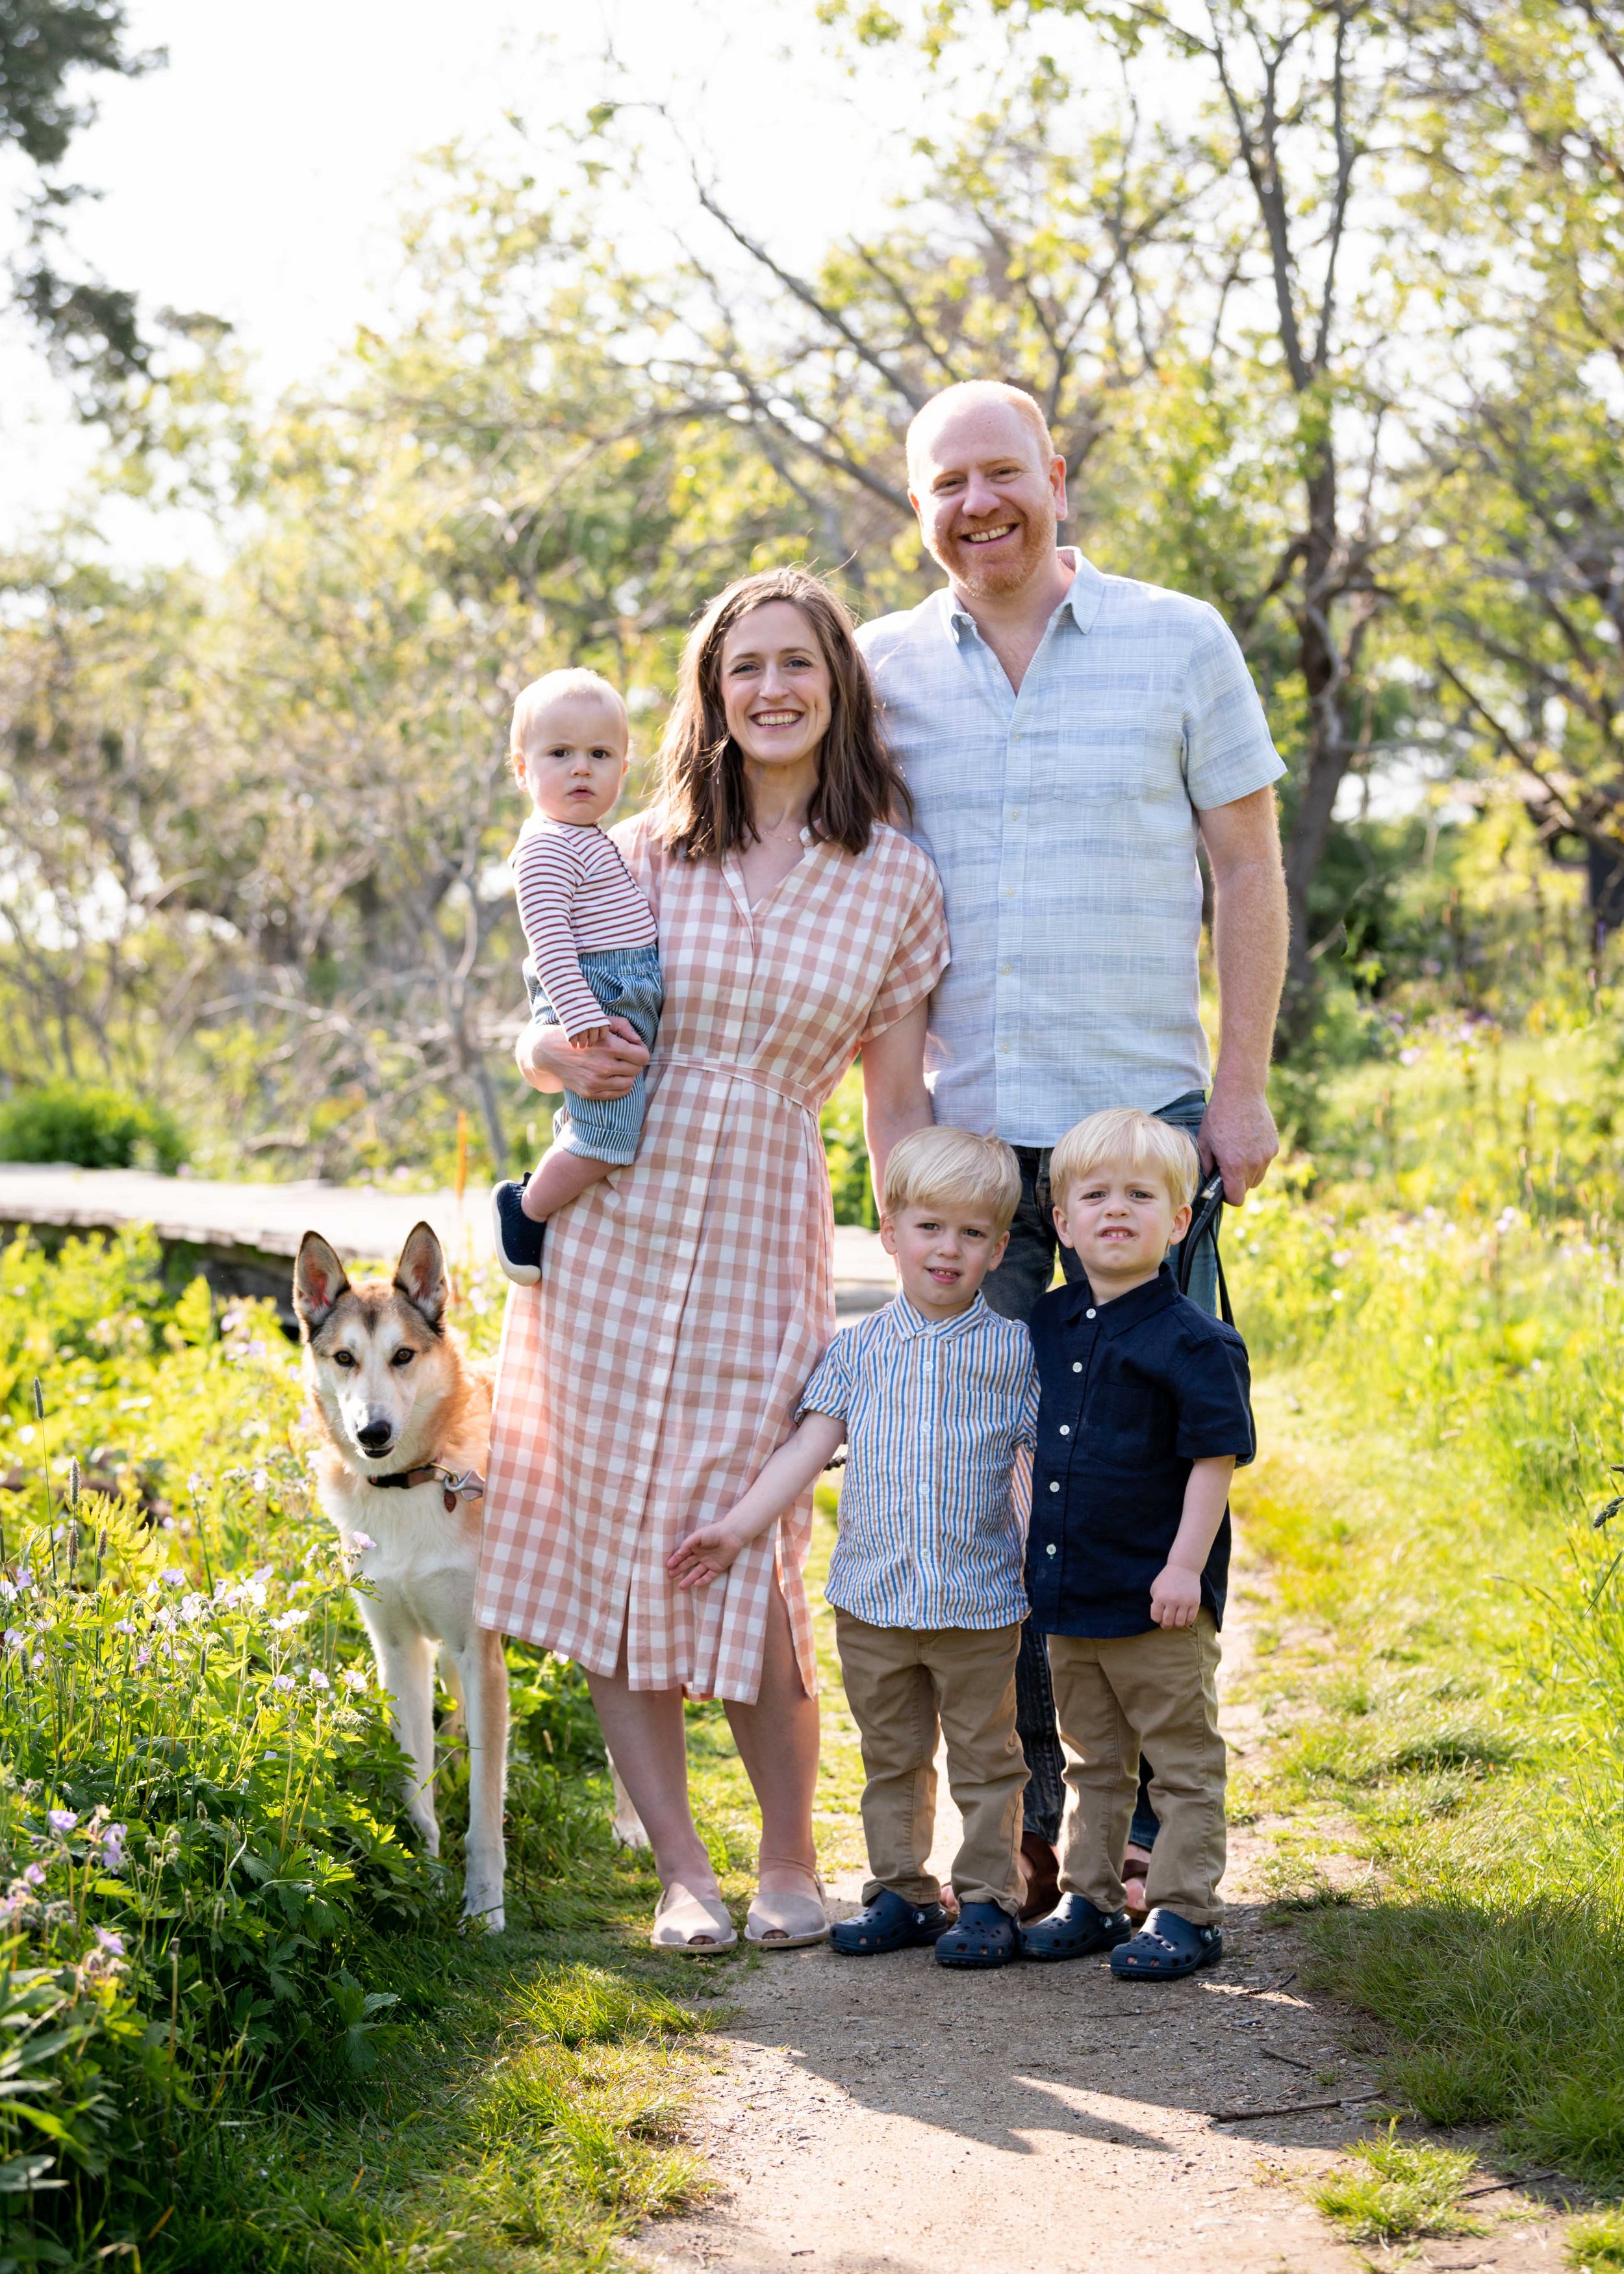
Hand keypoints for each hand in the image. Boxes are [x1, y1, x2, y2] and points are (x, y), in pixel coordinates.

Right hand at [515, 1014, 648, 1099]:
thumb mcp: (600, 1022)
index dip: (641, 1051)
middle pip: (637, 1070)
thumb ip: (625, 1027)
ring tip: (617, 1066)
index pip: (642, 1057)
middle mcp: (603, 1066)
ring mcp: (596, 1082)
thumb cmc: (579, 1033)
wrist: (549, 1050)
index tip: (634, 1048)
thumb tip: (638, 1042)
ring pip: (629, 1083)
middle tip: (624, 1056)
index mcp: (608, 1047)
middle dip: (633, 1061)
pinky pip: (618, 1094)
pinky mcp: (589, 1093)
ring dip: (627, 1074)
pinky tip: (612, 1076)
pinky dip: (620, 1085)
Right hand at [667, 1518, 751, 1589]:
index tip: (667, 1566)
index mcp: (695, 1546)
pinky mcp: (718, 1568)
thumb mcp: (697, 1536)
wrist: (732, 1535)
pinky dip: (703, 1581)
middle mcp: (701, 1555)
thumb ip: (687, 1544)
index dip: (675, 1560)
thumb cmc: (714, 1532)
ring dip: (689, 1579)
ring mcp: (709, 1562)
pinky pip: (709, 1576)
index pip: (682, 1555)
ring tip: (681, 1586)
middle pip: (687, 1564)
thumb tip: (679, 1553)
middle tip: (670, 1576)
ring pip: (697, 1573)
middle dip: (678, 1570)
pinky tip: (696, 1584)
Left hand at [1149, 1560, 1202, 1628]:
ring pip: (1180, 1623)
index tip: (1159, 1614)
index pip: (1156, 1618)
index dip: (1157, 1618)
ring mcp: (1185, 1602)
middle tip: (1167, 1621)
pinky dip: (1186, 1622)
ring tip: (1176, 1618)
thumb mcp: (1155, 1588)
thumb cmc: (1167, 1579)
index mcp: (1160, 1597)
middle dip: (1166, 1625)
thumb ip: (1155, 1603)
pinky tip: (1184, 1617)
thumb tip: (1159, 1617)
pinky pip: (1191, 1619)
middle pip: (1168, 1623)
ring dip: (1176, 1624)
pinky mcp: (1195, 1602)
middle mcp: (1172, 1600)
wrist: (1184, 1568)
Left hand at [1198, 1083, 1278, 1205]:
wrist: (1241, 1093)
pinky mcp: (1274, 1146)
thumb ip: (1207, 1165)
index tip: (1222, 1187)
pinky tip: (1247, 1142)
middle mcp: (1253, 1163)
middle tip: (1227, 1167)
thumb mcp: (1205, 1141)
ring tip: (1237, 1153)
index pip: (1237, 1199)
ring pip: (1258, 1177)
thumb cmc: (1218, 1116)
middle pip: (1247, 1188)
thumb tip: (1210, 1178)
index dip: (1228, 1197)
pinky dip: (1257, 1159)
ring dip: (1248, 1172)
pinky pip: (1265, 1162)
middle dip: (1237, 1183)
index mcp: (1234, 1165)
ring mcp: (1266, 1155)